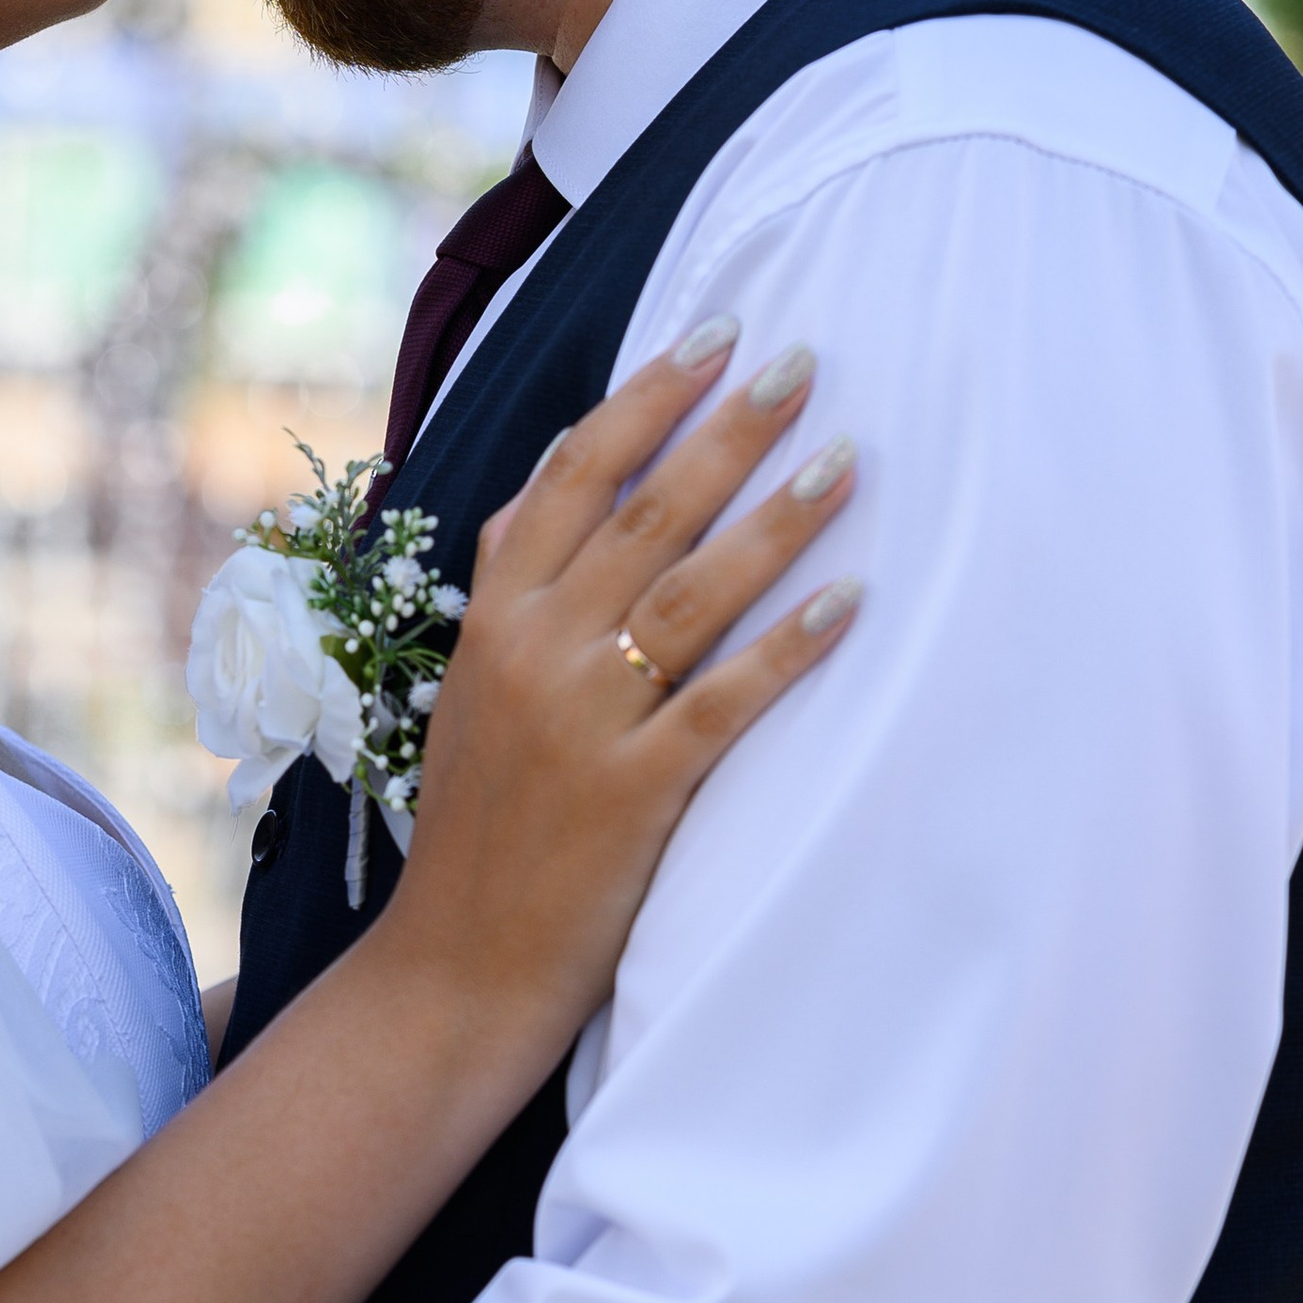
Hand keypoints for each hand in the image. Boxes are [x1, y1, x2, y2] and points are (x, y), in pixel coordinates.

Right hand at [380, 325, 857, 1064]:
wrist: (454, 967)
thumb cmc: (476, 828)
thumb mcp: (465, 689)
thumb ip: (508, 589)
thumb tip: (544, 491)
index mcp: (492, 618)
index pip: (571, 475)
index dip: (647, 398)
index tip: (714, 335)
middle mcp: (532, 652)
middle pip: (645, 512)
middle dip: (730, 429)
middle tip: (804, 363)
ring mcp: (582, 721)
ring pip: (690, 592)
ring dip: (775, 520)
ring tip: (846, 460)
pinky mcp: (635, 794)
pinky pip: (723, 704)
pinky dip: (786, 649)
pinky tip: (848, 601)